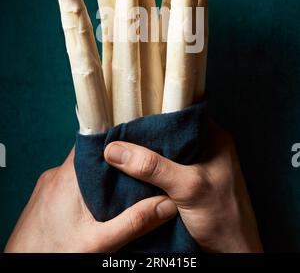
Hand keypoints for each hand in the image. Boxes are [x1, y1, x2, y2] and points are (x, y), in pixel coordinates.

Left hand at [4, 150, 176, 252]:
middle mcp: (55, 176)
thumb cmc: (53, 255)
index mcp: (68, 177)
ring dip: (99, 178)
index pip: (93, 142)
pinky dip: (86, 189)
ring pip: (80, 172)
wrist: (20, 269)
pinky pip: (70, 184)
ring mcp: (48, 186)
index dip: (115, 140)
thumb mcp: (99, 243)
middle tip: (136, 171)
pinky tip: (98, 206)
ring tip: (122, 188)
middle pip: (90, 157)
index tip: (136, 142)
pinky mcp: (44, 199)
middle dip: (112, 163)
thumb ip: (134, 223)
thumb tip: (166, 206)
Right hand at [104, 121, 262, 252]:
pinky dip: (149, 171)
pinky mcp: (189, 183)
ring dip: (146, 155)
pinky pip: (164, 169)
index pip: (180, 114)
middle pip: (169, 133)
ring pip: (165, 152)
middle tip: (119, 134)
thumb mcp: (187, 186)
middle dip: (146, 136)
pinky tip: (133, 172)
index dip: (155, 112)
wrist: (232, 253)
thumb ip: (153, 167)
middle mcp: (207, 147)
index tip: (129, 114)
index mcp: (214, 137)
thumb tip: (116, 150)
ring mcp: (198, 166)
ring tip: (121, 150)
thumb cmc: (223, 218)